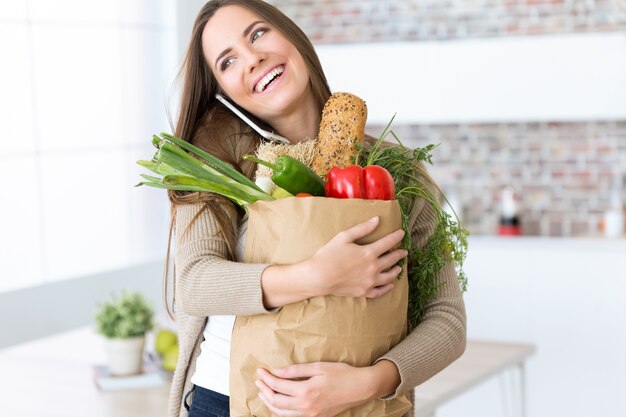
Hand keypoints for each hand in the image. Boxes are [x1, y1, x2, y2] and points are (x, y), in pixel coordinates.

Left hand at [255, 362, 379, 416]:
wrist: (360, 388)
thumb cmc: (341, 374)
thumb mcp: (319, 367)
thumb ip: (296, 370)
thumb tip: (277, 371)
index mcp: (306, 391)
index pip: (278, 386)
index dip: (266, 378)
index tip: (259, 370)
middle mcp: (306, 406)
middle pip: (276, 402)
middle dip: (264, 390)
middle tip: (258, 380)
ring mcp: (310, 415)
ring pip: (281, 413)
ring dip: (269, 403)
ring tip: (263, 392)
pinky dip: (280, 412)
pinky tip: (278, 404)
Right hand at [307, 216, 407, 298]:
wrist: (318, 277)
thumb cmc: (329, 255)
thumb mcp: (344, 237)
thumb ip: (362, 228)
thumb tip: (376, 220)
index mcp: (369, 253)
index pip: (388, 243)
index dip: (396, 237)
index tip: (402, 233)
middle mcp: (373, 268)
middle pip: (391, 260)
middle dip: (399, 254)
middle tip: (404, 251)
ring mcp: (370, 282)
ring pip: (389, 276)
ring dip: (396, 270)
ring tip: (399, 267)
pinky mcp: (364, 292)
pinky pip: (380, 291)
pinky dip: (387, 288)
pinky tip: (390, 284)